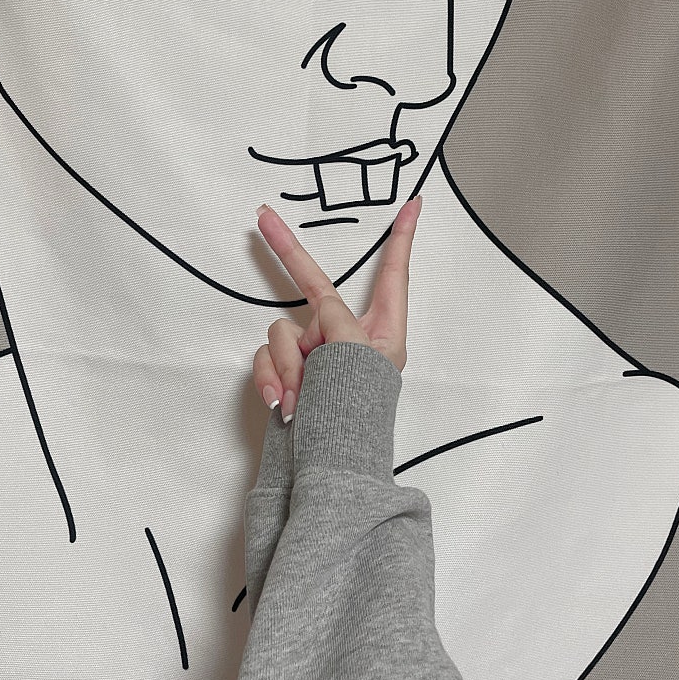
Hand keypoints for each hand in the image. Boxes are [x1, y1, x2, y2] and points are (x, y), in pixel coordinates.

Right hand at [252, 196, 422, 420]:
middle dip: (287, 254)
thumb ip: (334, 320)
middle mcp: (346, 338)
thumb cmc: (353, 420)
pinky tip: (285, 403)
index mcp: (380, 332)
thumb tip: (315, 310)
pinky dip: (272, 378)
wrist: (325, 474)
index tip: (414, 204)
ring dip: (288, 363)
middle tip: (265, 218)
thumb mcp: (354, 358)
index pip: (392, 274)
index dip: (402, 237)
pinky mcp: (289, 372)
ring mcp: (315, 355)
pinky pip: (267, 356)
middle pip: (315, 286)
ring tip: (302, 393)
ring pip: (284, 329)